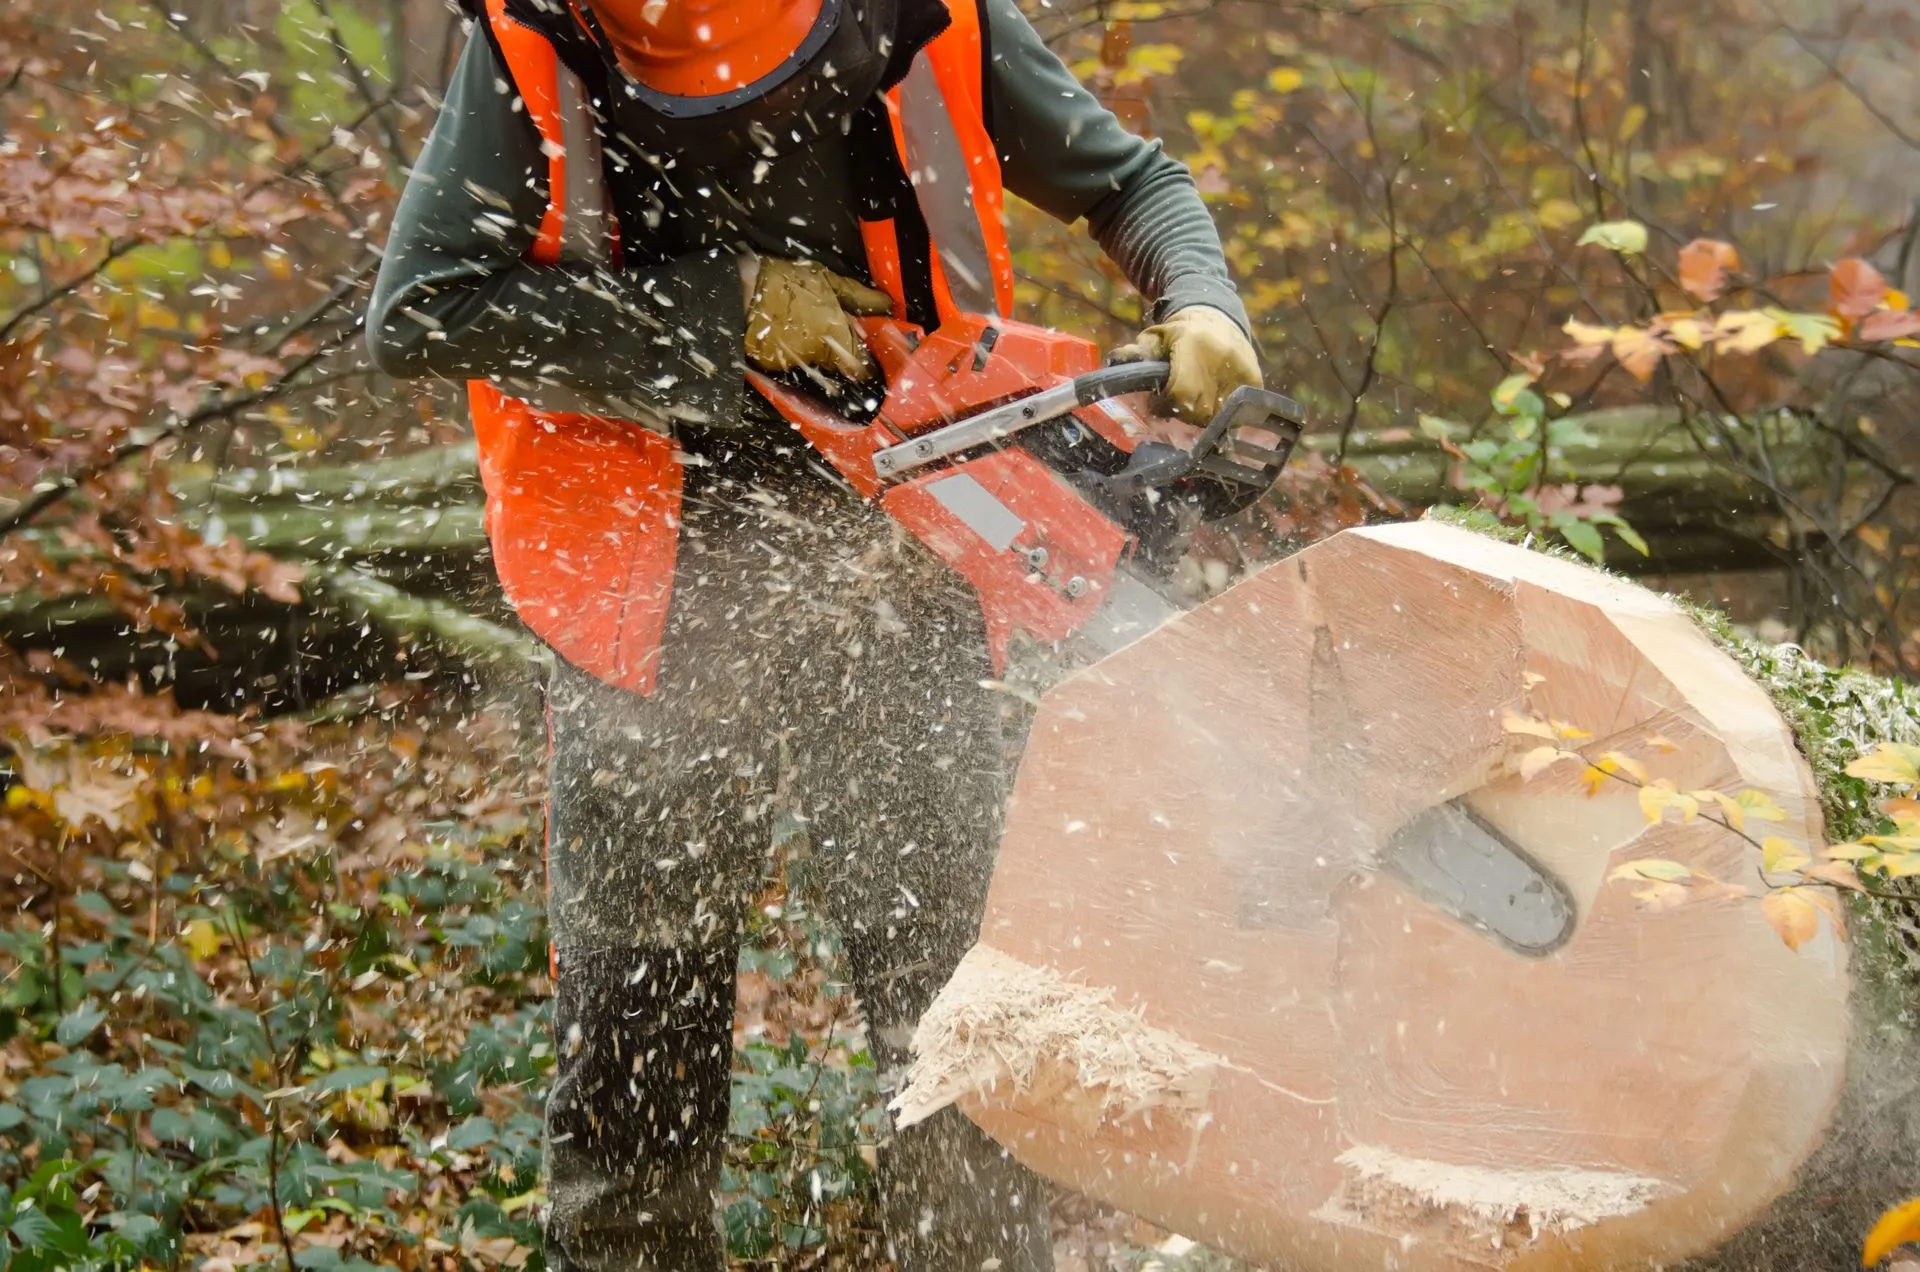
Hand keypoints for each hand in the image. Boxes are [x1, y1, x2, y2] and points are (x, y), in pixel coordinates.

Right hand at [743, 257, 893, 379]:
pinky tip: (786, 329)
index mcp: (835, 336)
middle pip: (839, 364)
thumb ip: (859, 296)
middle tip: (831, 325)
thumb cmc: (784, 282)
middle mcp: (817, 356)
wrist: (736, 291)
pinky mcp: (775, 366)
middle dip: (841, 349)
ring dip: (816, 347)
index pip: (862, 367)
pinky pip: (794, 360)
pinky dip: (794, 348)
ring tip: (803, 321)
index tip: (868, 350)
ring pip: (816, 361)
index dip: (867, 361)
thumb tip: (886, 305)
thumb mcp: (826, 280)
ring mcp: (795, 363)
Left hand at [1111, 305, 1261, 422]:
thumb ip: (1136, 353)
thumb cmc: (1181, 332)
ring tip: (1191, 399)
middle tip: (1172, 402)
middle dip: (1180, 412)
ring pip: (1216, 416)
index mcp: (1195, 347)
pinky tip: (1210, 401)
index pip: (1180, 394)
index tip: (1156, 403)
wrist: (1219, 317)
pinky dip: (1219, 413)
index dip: (1164, 405)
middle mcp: (1222, 360)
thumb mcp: (1155, 337)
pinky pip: (1234, 413)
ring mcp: (1241, 372)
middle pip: (1198, 411)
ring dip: (1199, 416)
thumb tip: (1115, 360)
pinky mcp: (1254, 382)